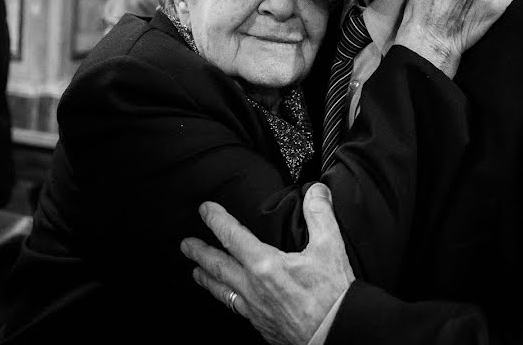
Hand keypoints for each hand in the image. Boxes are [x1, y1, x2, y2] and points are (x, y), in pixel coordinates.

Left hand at [180, 184, 353, 344]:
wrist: (336, 333)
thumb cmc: (333, 296)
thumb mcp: (330, 247)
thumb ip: (320, 214)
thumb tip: (316, 191)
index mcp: (266, 265)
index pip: (233, 236)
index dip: (216, 220)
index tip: (205, 210)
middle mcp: (253, 287)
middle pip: (218, 266)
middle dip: (200, 252)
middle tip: (186, 244)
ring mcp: (254, 308)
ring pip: (221, 290)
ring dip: (207, 278)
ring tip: (196, 271)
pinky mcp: (261, 324)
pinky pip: (236, 307)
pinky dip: (226, 298)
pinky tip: (229, 298)